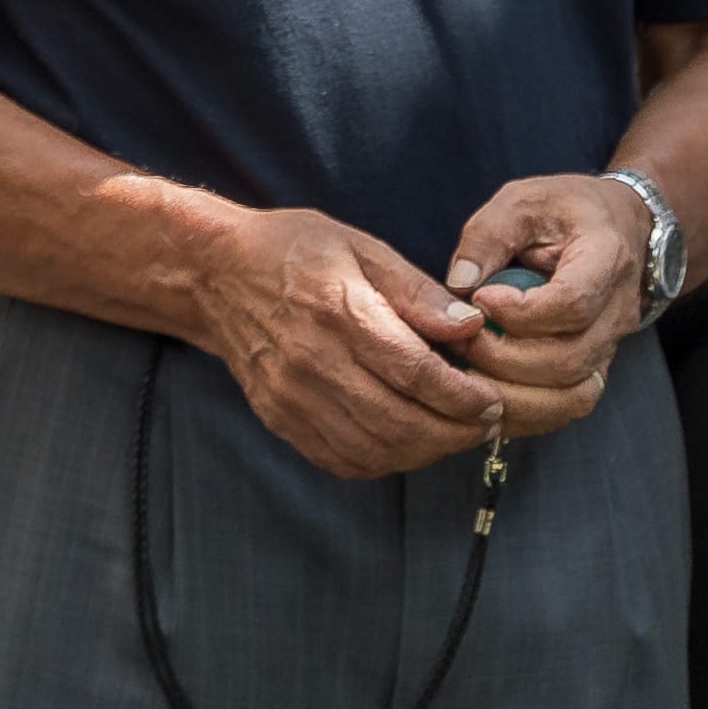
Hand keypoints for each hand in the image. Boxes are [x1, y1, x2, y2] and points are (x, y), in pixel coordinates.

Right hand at [178, 204, 519, 476]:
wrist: (215, 274)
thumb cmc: (295, 251)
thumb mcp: (361, 248)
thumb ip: (418, 292)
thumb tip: (471, 327)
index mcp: (338, 310)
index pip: (414, 372)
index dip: (463, 395)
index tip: (492, 398)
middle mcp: (312, 361)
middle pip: (399, 422)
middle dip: (455, 431)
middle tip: (486, 422)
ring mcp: (292, 397)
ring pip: (375, 449)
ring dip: (425, 451)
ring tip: (453, 433)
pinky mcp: (280, 418)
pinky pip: (342, 460)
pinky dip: (385, 460)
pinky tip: (407, 442)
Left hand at [440, 175, 653, 421]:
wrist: (617, 227)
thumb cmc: (563, 211)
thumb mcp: (522, 201)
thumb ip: (488, 235)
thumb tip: (458, 285)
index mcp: (606, 257)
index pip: (574, 303)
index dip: (521, 312)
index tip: (480, 298)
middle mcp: (618, 311)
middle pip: (569, 360)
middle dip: (504, 357)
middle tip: (459, 337)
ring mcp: (611, 346)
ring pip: (570, 394)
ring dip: (511, 390)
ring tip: (468, 365)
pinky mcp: (595, 368)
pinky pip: (566, 406)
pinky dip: (524, 409)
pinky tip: (485, 390)